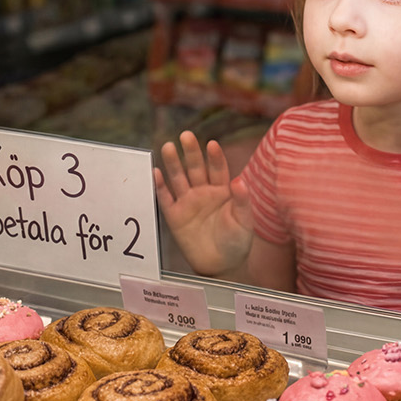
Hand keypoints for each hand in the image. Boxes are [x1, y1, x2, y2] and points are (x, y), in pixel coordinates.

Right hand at [153, 131, 254, 277]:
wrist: (222, 265)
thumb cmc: (237, 241)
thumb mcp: (244, 222)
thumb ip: (242, 201)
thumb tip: (239, 180)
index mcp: (223, 190)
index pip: (218, 169)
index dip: (214, 157)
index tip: (211, 144)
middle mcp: (204, 192)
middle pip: (196, 168)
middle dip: (191, 152)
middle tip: (186, 136)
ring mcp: (188, 202)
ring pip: (179, 178)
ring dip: (173, 163)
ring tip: (168, 147)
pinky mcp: (174, 216)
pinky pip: (165, 198)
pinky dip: (160, 186)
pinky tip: (155, 172)